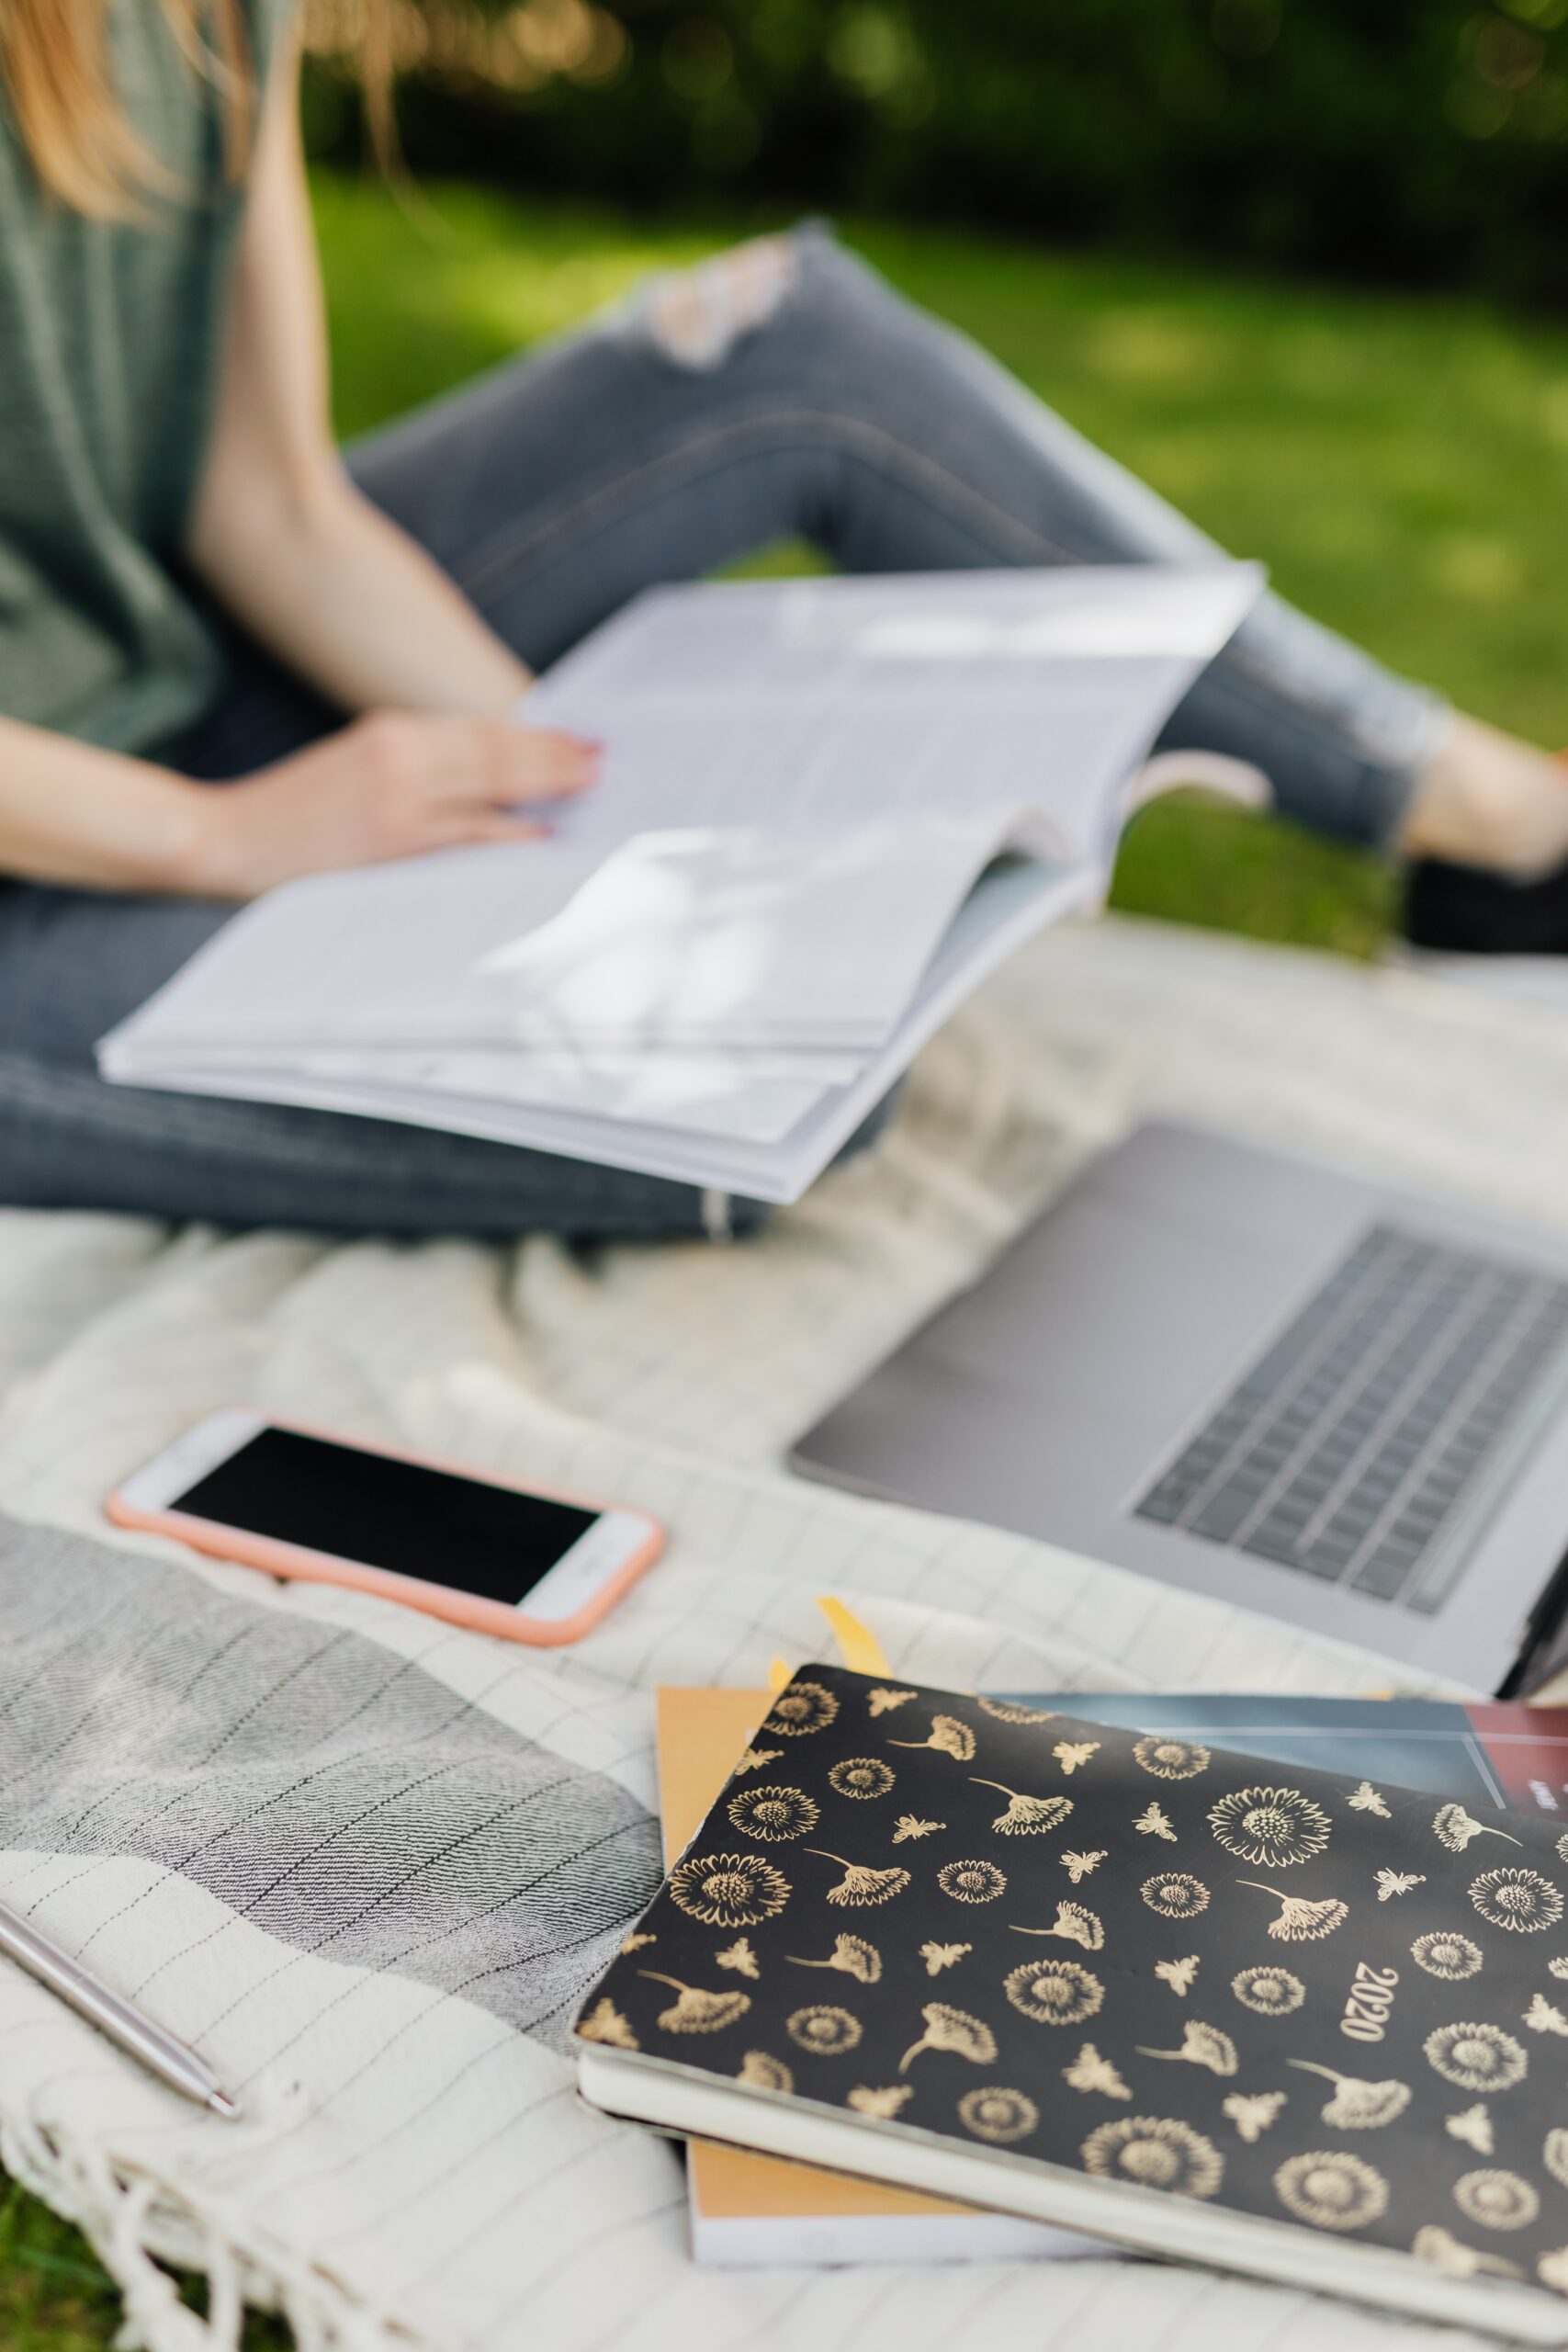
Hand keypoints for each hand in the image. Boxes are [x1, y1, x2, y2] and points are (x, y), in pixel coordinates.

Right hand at [181, 710, 599, 897]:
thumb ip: (416, 769)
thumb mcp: (356, 769)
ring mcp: (399, 802)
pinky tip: (542, 840)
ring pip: (492, 791)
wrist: (222, 841)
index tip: (579, 741)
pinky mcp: (393, 844)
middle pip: (498, 754)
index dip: (536, 737)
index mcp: (390, 733)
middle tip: (603, 763)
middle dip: (555, 758)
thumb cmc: (292, 816)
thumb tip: (487, 784)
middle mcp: (400, 757)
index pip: (481, 732)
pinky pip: (468, 840)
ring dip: (546, 791)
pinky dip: (510, 837)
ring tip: (588, 792)